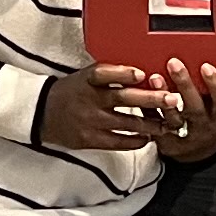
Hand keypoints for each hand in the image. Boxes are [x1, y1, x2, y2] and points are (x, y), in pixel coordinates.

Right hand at [35, 61, 162, 153]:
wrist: (43, 114)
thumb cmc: (71, 91)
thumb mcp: (84, 77)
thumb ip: (108, 76)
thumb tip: (144, 75)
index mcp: (87, 80)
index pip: (104, 73)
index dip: (123, 73)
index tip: (141, 73)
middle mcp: (90, 99)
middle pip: (123, 99)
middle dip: (151, 99)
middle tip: (172, 99)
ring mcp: (91, 121)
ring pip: (127, 123)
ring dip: (150, 124)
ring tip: (168, 124)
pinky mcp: (90, 139)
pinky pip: (118, 142)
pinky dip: (136, 140)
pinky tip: (147, 138)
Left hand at [141, 57, 215, 164]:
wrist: (197, 153)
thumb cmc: (205, 120)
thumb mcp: (214, 108)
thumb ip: (208, 90)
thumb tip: (199, 58)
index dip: (215, 85)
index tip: (205, 66)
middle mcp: (202, 129)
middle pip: (195, 110)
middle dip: (185, 86)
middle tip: (174, 64)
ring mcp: (183, 139)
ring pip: (173, 120)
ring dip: (163, 98)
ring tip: (155, 78)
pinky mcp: (164, 143)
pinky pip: (154, 126)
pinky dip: (147, 110)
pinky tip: (140, 93)